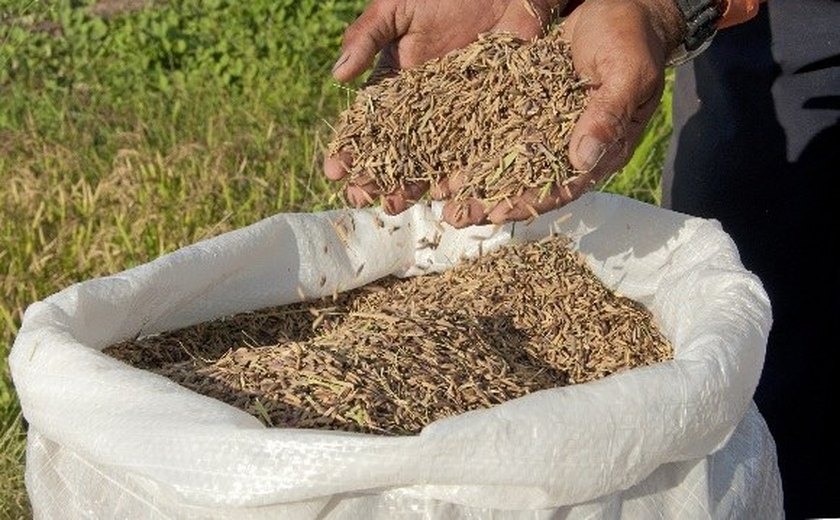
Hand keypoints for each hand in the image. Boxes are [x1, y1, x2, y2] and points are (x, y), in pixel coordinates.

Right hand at [324, 0, 557, 216]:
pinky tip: (442, 194)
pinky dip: (458, 173)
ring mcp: (456, 115)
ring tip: (393, 206)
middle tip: (357, 199)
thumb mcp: (397, 8)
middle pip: (394, 149)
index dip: (350, 147)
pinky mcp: (489, 117)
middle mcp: (423, 106)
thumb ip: (366, 38)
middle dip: (374, 176)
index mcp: (396, 82)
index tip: (333, 172)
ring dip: (409, 184)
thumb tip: (337, 77)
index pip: (368, 123)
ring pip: (429, 158)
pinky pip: (472, 151)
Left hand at [325, 0, 684, 226]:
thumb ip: (606, 116)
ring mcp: (540, 122)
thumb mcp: (626, 73)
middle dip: (486, 199)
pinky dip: (465, 138)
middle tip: (451, 216)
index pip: (559, 186)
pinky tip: (437, 147)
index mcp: (597, 147)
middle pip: (522, 180)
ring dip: (469, 176)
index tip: (495, 215)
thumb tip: (582, 159)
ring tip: (434, 193)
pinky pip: (490, 123)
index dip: (526, 203)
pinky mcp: (521, 99)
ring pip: (500, 157)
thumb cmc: (633, 39)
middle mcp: (563, 142)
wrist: (625, 2)